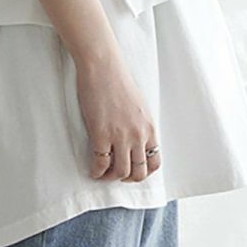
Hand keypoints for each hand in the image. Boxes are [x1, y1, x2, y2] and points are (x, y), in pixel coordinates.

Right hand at [74, 54, 161, 182]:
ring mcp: (120, 136)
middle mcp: (138, 135)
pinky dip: (96, 172)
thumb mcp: (139, 107)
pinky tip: (92, 170)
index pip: (155, 162)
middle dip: (127, 179)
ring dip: (110, 177)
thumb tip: (134, 142)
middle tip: (115, 175)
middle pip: (138, 172)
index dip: (143, 173)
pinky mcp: (101, 134)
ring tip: (102, 173)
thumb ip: (140, 126)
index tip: (132, 171)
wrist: (103, 67)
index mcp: (149, 128)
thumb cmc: (118, 82)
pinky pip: (100, 163)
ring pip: (121, 172)